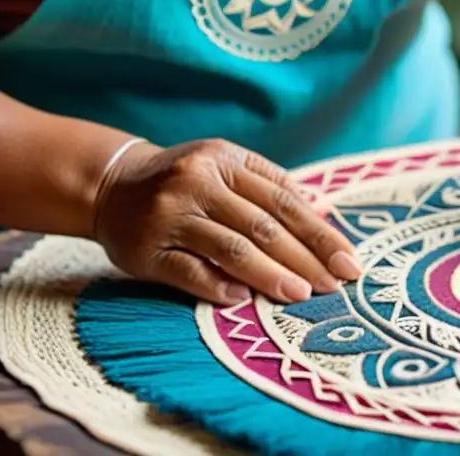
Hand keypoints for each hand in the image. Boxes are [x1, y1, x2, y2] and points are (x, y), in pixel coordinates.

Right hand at [91, 139, 361, 305]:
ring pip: (231, 248)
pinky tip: (243, 300)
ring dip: (270, 274)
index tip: (348, 260)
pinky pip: (188, 271)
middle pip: (264, 226)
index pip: (284, 201)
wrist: (110, 185)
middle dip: (305, 258)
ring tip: (301, 295)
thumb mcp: (226, 167)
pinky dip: (217, 286)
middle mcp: (198, 181)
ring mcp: (170, 215)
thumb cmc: (186, 181)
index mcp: (225, 159)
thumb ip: (271, 187)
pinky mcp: (145, 249)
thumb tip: (326, 215)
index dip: (319, 233)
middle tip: (335, 285)